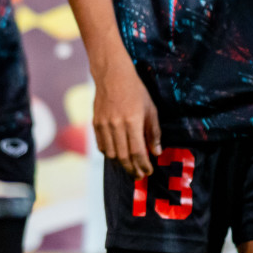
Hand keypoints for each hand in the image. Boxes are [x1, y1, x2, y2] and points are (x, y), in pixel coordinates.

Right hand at [92, 57, 160, 177]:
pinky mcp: (95, 124)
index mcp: (132, 122)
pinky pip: (102, 146)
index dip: (143, 165)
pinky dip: (110, 154)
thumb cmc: (136, 91)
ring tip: (131, 168)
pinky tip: (118, 156)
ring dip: (121, 164)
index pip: (137, 152)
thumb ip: (153, 132)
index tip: (149, 172)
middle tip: (140, 175)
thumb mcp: (151, 109)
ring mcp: (103, 125)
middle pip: (123, 156)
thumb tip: (156, 152)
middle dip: (133, 169)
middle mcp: (116, 126)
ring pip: (111, 154)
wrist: (112, 76)